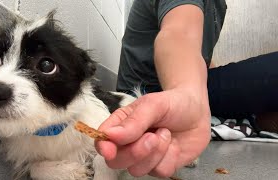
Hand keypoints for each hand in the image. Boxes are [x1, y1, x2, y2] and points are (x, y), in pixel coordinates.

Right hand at [95, 88, 210, 177]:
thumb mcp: (153, 105)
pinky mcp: (161, 167)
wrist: (197, 111)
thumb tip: (109, 135)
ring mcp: (145, 158)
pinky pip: (159, 172)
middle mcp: (129, 145)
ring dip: (155, 153)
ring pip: (137, 170)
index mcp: (120, 126)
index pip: (102, 141)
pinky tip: (173, 144)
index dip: (103, 148)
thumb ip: (133, 121)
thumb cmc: (171, 103)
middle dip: (134, 152)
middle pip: (116, 162)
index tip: (110, 150)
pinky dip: (169, 158)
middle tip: (152, 136)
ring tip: (165, 134)